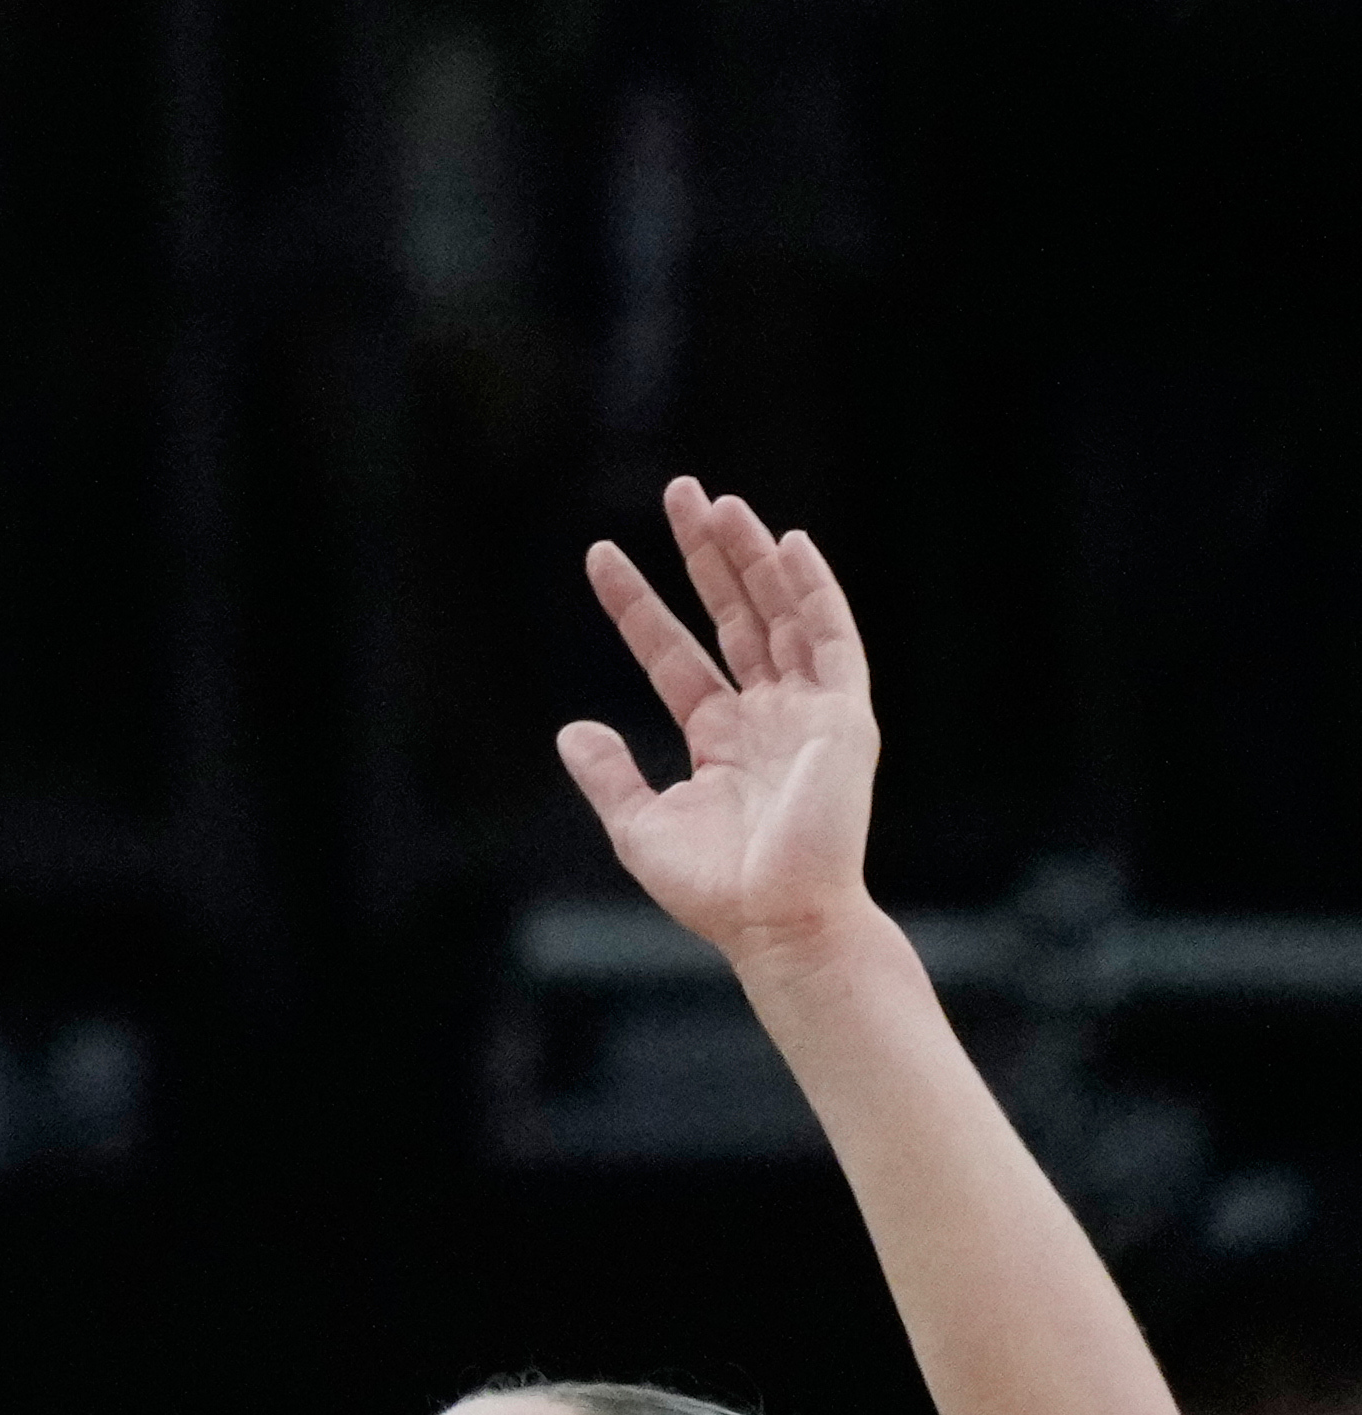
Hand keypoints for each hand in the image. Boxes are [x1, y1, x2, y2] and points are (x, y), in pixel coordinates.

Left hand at [557, 478, 884, 962]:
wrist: (777, 922)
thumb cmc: (717, 888)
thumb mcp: (640, 827)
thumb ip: (610, 775)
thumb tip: (572, 728)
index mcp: (721, 739)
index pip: (673, 652)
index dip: (637, 604)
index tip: (600, 554)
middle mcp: (768, 714)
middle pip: (733, 615)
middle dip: (706, 555)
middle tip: (678, 492)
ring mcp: (808, 710)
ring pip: (777, 613)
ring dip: (751, 557)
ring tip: (717, 502)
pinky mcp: (842, 715)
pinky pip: (832, 638)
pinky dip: (813, 592)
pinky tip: (790, 546)